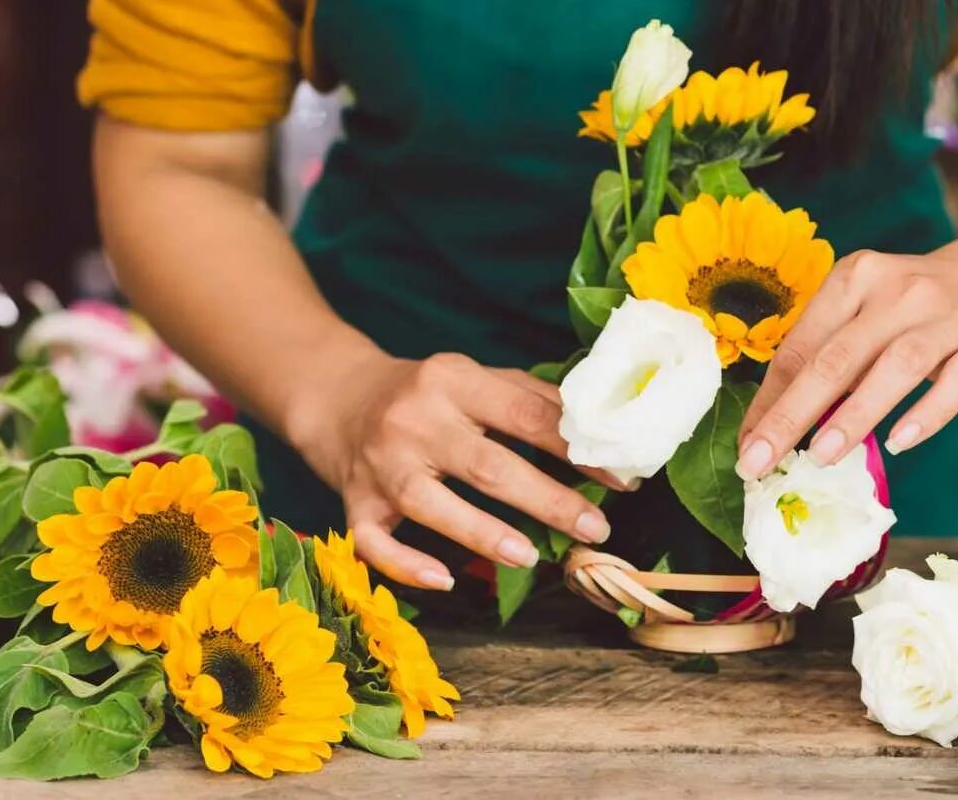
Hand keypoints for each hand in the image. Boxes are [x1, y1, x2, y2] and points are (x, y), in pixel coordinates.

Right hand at [289, 350, 617, 590]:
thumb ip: (529, 397)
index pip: (524, 415)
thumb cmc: (426, 392)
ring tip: (531, 556)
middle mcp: (413, 420)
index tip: (621, 479)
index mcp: (452, 379)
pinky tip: (446, 581)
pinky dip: (406, 565)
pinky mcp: (353, 502)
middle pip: (486, 465)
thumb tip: (598, 430)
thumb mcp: (474, 377)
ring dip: (483, 533)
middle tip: (595, 528)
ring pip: (431, 504)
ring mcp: (379, 464)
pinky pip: (374, 543)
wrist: (337, 397)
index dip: (576, 449)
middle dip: (547, 500)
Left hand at [735, 240, 957, 478]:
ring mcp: (945, 317)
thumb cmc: (920, 308)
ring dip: (854, 414)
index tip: (745, 447)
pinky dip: (925, 415)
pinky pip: (953, 385)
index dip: (769, 399)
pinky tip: (899, 443)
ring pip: (894, 366)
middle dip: (792, 414)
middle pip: (836, 357)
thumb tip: (776, 425)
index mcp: (856, 278)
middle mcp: (898, 291)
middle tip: (760, 461)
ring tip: (820, 457)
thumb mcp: (871, 311)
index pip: (802, 345)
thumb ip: (831, 354)